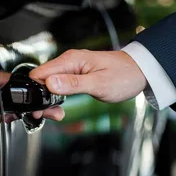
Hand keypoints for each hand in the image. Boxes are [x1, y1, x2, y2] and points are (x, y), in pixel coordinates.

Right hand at [29, 49, 147, 104]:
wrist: (140, 71)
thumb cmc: (124, 76)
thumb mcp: (99, 84)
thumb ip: (74, 84)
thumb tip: (50, 83)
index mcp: (71, 60)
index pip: (40, 73)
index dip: (35, 92)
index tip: (40, 108)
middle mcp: (68, 62)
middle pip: (41, 80)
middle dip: (41, 99)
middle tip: (51, 115)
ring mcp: (71, 68)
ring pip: (48, 84)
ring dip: (48, 100)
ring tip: (57, 114)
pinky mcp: (75, 75)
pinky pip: (58, 86)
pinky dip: (56, 98)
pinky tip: (59, 108)